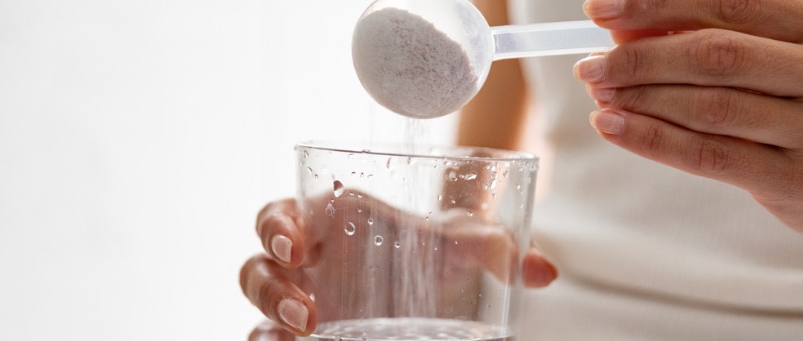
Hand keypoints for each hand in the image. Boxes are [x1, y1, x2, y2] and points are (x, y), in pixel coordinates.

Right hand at [240, 195, 557, 338]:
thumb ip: (493, 247)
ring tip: (305, 332)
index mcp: (329, 222)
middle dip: (270, 284)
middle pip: (258, 265)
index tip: (295, 245)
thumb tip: (545, 271)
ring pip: (257, 309)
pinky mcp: (304, 337)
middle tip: (304, 309)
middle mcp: (307, 264)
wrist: (436, 290)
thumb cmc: (436, 253)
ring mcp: (302, 304)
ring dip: (269, 320)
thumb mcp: (460, 246)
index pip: (280, 214)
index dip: (275, 226)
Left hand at [577, 0, 802, 240]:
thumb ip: (715, 35)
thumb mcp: (781, 57)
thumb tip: (623, 27)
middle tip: (591, 63)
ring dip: (640, 99)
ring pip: (709, 107)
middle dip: (640, 57)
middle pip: (717, 55)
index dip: (658, 2)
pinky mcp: (800, 181)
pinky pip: (709, 155)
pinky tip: (614, 126)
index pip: (732, 1)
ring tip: (599, 93)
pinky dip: (652, 139)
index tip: (601, 7)